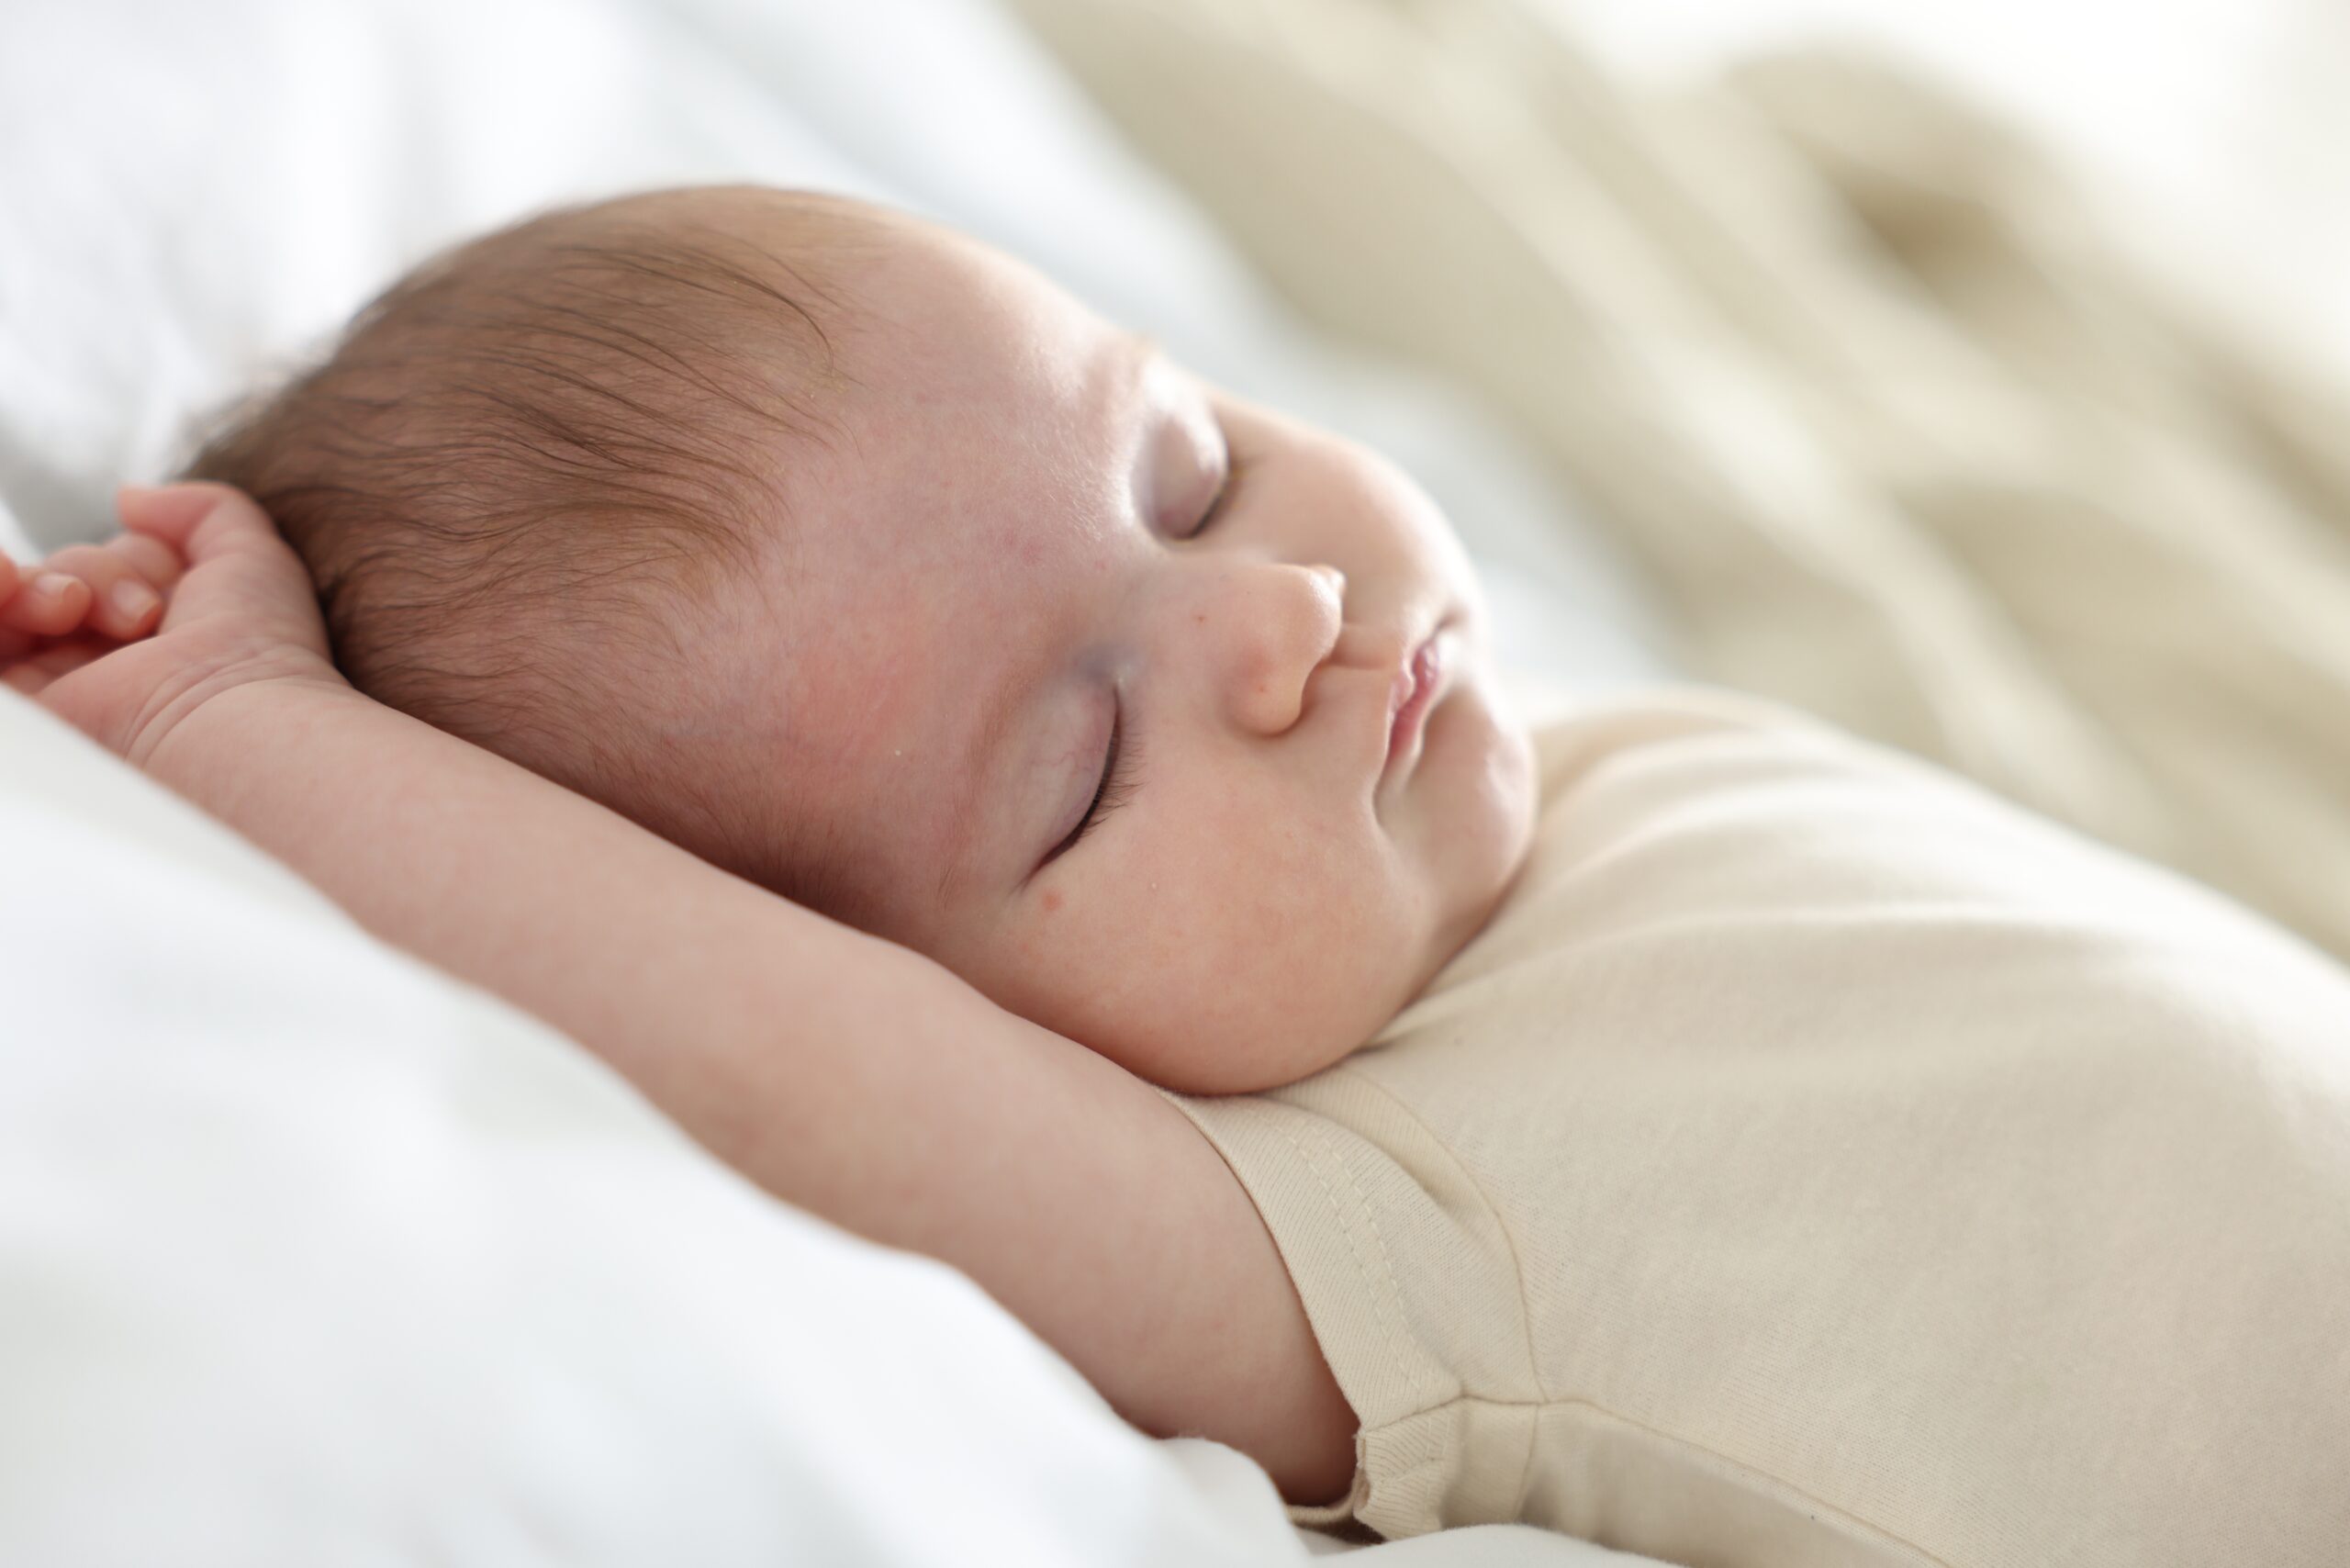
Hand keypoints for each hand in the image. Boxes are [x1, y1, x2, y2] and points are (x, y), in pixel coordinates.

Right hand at [1, 483, 346, 764]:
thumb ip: (203, 510)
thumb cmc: (257, 651)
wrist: (229, 726)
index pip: (109, 567)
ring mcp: (55, 688)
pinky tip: (5, 582)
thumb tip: (128, 498)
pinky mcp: (26, 712)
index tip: (175, 595)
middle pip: (58, 577)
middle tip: (142, 619)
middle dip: (95, 573)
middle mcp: (102, 664)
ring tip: (71, 609)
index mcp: (154, 637)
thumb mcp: (252, 558)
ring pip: (16, 598)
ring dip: (39, 586)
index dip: (138, 559)